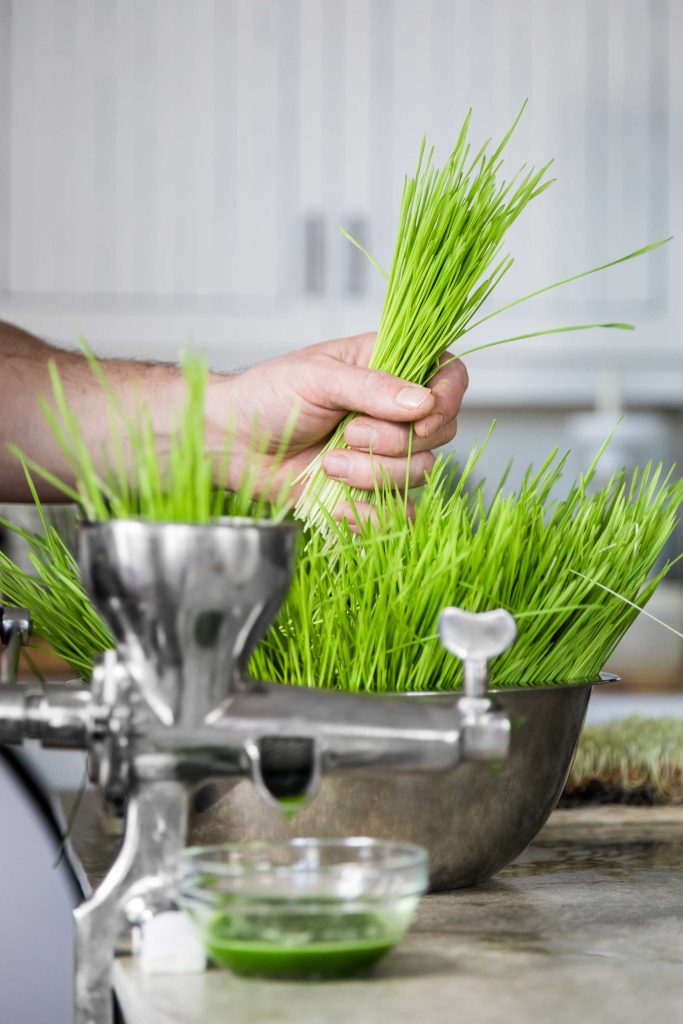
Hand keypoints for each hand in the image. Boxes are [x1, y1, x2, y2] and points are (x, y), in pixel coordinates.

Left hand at [207, 333, 467, 518]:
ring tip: (327, 463)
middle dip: (395, 442)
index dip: (447, 399)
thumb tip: (422, 401)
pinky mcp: (368, 491)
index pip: (449, 376)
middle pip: (440, 432)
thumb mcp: (317, 378)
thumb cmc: (267, 396)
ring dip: (372, 473)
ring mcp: (383, 453)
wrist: (230, 443)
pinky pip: (395, 511)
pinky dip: (368, 510)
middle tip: (348, 433)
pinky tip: (334, 493)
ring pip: (418, 473)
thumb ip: (372, 387)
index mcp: (388, 368)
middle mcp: (392, 411)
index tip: (421, 418)